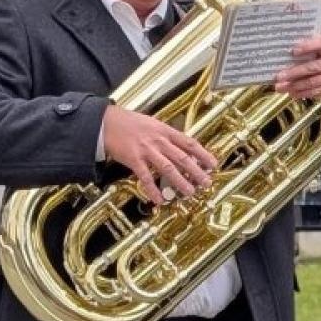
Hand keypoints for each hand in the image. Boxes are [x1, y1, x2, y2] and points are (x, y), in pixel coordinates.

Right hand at [101, 106, 216, 204]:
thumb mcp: (153, 123)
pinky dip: (152, 190)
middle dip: (196, 171)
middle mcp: (159, 141)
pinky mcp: (133, 159)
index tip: (213, 164)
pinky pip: (145, 177)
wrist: (107, 121)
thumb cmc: (129, 122)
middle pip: (182, 157)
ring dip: (180, 181)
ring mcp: (146, 150)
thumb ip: (167, 135)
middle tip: (206, 183)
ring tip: (189, 192)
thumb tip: (182, 146)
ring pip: (168, 168)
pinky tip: (159, 200)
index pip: (189, 143)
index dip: (203, 154)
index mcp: (165, 131)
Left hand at [275, 36, 320, 109]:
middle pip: (313, 67)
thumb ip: (310, 55)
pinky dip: (303, 93)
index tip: (293, 51)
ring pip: (313, 82)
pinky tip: (293, 93)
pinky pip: (317, 92)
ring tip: (281, 87)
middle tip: (279, 76)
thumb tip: (282, 60)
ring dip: (295, 85)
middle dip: (294, 72)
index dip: (307, 46)